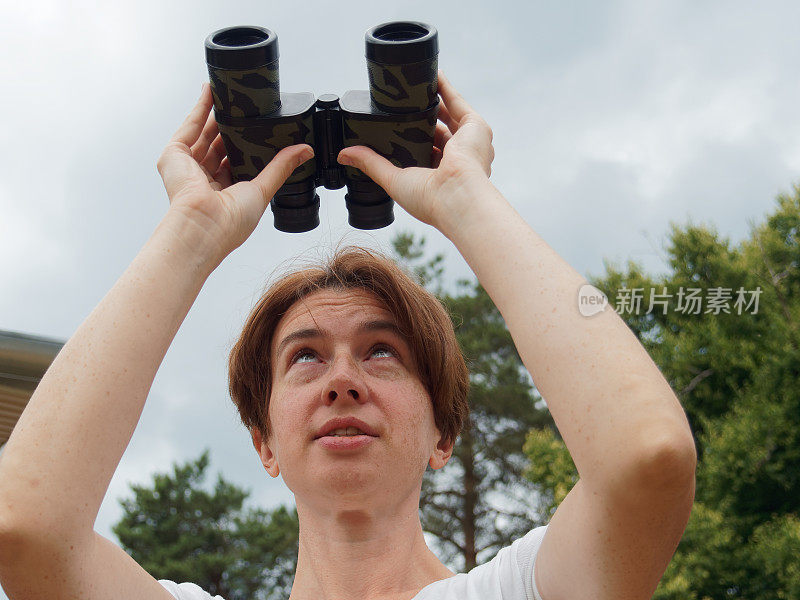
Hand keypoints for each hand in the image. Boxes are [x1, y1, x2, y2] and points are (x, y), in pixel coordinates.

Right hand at [157, 83, 313, 260]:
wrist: (204, 225)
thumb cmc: (229, 222)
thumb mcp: (262, 189)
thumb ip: (281, 167)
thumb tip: (304, 151)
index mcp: (223, 192)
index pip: (234, 162)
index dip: (245, 146)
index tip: (259, 130)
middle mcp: (203, 180)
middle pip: (218, 145)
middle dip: (231, 127)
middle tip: (246, 108)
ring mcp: (187, 167)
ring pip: (203, 133)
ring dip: (216, 113)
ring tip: (231, 94)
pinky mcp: (174, 156)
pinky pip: (189, 127)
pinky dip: (200, 108)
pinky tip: (211, 92)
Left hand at [336, 70, 494, 230]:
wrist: (456, 197)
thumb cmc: (431, 200)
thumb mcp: (393, 179)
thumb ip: (371, 164)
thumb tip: (344, 155)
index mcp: (440, 176)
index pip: (427, 152)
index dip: (414, 140)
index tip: (397, 129)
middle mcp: (458, 160)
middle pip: (439, 131)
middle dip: (423, 117)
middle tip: (404, 104)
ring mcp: (469, 143)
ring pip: (449, 115)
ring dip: (434, 99)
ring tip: (416, 87)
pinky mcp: (476, 127)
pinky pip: (458, 102)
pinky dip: (445, 88)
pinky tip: (432, 75)